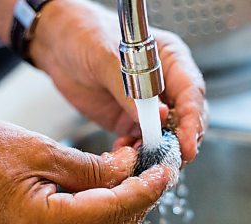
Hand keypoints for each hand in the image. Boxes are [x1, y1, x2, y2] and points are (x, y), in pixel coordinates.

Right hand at [0, 118, 171, 223]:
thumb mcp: (41, 150)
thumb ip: (91, 167)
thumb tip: (128, 172)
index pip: (113, 210)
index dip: (145, 189)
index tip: (166, 171)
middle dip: (139, 200)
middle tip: (157, 172)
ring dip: (121, 208)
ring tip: (138, 178)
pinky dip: (98, 215)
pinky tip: (108, 192)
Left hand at [27, 0, 206, 162]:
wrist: (58, 47)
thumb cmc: (86, 36)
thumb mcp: (107, 57)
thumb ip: (131, 89)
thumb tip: (156, 119)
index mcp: (171, 61)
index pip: (191, 94)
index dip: (192, 121)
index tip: (186, 144)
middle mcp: (165, 86)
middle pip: (186, 119)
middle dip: (180, 142)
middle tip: (169, 160)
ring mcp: (148, 107)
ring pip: (166, 136)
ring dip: (158, 152)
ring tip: (142, 159)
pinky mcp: (131, 123)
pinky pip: (141, 144)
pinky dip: (137, 153)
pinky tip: (124, 153)